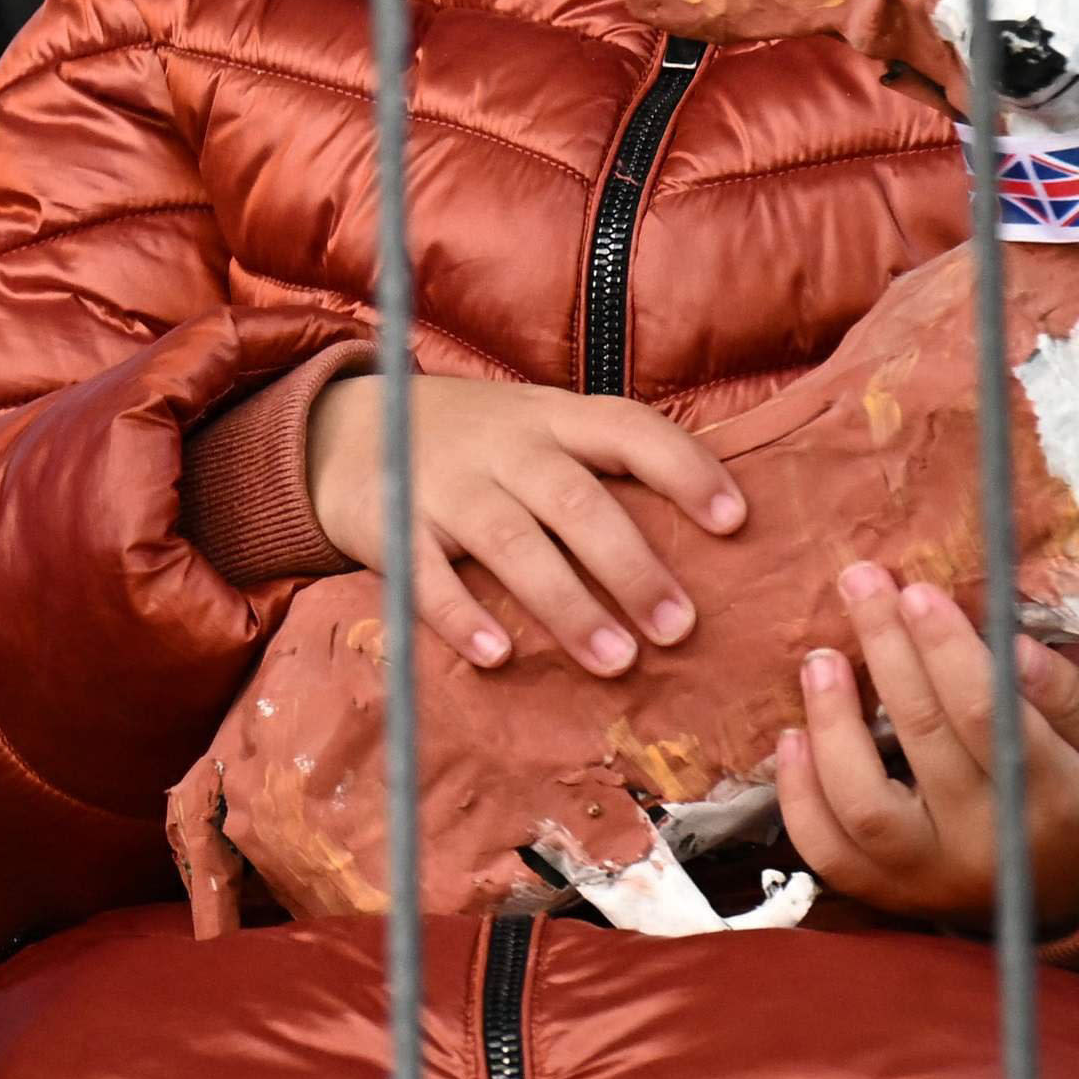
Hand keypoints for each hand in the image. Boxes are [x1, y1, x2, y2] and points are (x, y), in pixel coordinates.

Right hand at [305, 370, 747, 675]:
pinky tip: (499, 656)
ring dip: (567, 604)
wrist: (344, 428)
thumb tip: (709, 538)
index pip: (628, 429)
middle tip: (679, 629)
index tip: (733, 521)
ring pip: (512, 542)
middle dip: (631, 566)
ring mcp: (445, 485)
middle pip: (575, 501)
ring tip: (616, 661)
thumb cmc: (475, 445)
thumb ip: (600, 466)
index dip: (684, 469)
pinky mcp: (392, 525)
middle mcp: (503, 446)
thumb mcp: (537, 428)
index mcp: (551, 418)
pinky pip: (427, 574)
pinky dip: (462, 615)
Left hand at [776, 565, 1078, 930]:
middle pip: (922, 737)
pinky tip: (792, 736)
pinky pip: (830, 852)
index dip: (946, 649)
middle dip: (886, 650)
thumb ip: (1071, 698)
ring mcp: (936, 877)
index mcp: (1059, 800)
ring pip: (862, 804)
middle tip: (860, 583)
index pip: (987, 714)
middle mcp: (991, 845)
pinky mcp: (894, 893)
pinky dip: (799, 796)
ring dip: (831, 722)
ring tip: (820, 659)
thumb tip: (1014, 647)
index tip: (917, 592)